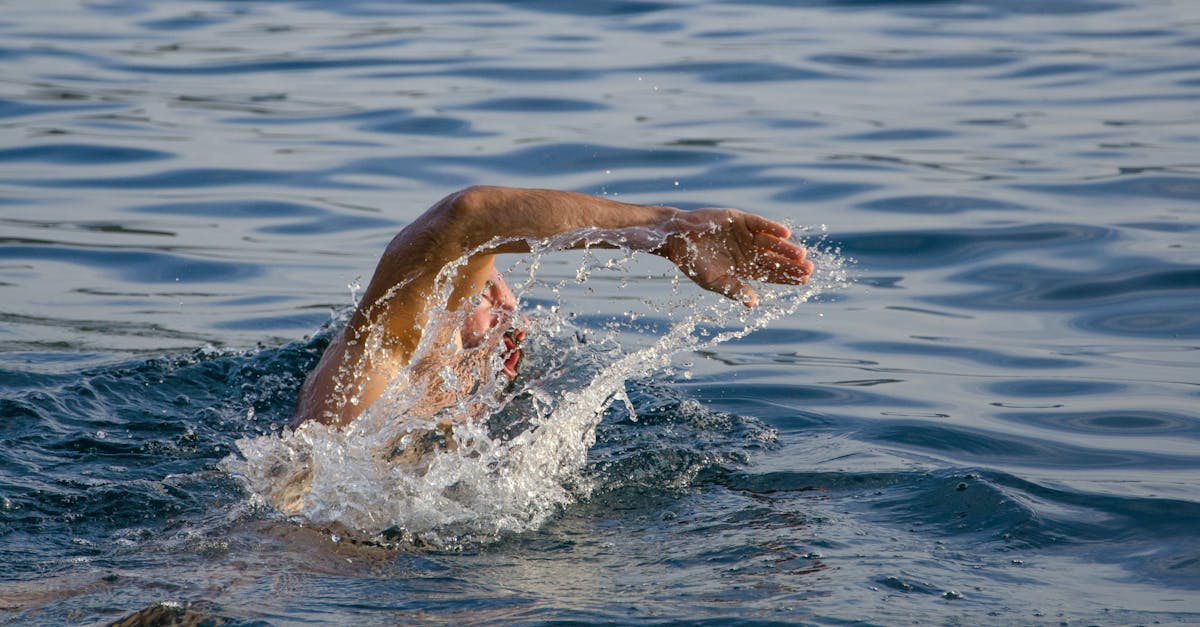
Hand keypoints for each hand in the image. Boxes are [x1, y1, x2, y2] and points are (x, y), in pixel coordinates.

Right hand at [662, 208, 812, 306]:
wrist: (677, 239)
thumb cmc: (693, 263)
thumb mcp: (714, 281)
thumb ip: (734, 290)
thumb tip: (753, 304)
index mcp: (745, 268)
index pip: (771, 274)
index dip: (787, 277)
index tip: (804, 281)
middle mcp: (749, 251)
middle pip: (775, 259)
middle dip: (792, 264)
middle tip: (809, 269)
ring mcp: (746, 234)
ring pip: (771, 242)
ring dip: (785, 248)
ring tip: (801, 255)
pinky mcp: (741, 219)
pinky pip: (760, 224)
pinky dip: (772, 228)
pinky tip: (785, 233)